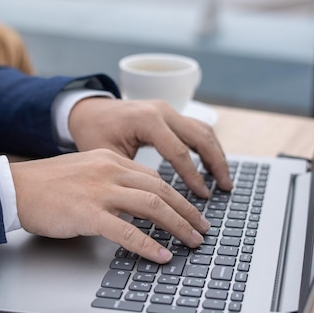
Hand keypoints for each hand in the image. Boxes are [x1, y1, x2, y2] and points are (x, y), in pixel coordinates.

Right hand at [10, 149, 210, 263]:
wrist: (15, 188)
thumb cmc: (46, 184)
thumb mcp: (84, 171)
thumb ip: (111, 180)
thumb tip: (138, 201)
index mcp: (110, 159)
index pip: (154, 177)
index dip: (177, 196)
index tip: (190, 210)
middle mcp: (109, 170)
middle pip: (161, 189)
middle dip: (187, 211)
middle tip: (202, 228)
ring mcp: (100, 191)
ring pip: (152, 206)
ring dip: (178, 226)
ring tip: (192, 242)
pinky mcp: (88, 213)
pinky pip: (128, 231)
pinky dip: (149, 245)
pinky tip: (162, 256)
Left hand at [68, 98, 232, 196]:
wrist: (87, 110)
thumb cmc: (93, 133)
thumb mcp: (106, 156)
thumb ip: (131, 174)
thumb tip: (153, 202)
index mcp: (146, 120)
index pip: (178, 151)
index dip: (193, 176)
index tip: (203, 196)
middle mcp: (162, 110)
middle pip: (200, 136)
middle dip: (216, 164)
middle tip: (226, 188)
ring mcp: (168, 110)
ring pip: (203, 130)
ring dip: (216, 155)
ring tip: (224, 180)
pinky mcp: (170, 114)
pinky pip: (196, 129)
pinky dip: (207, 147)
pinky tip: (211, 166)